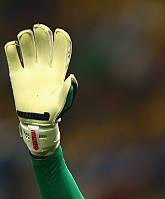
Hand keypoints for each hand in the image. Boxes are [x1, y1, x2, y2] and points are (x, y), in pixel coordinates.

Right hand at [4, 24, 76, 154]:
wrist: (36, 122)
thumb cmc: (52, 113)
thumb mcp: (62, 103)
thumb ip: (67, 91)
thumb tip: (71, 78)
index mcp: (57, 72)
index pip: (61, 50)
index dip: (62, 39)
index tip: (60, 33)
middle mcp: (44, 67)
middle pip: (43, 42)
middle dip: (42, 33)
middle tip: (39, 30)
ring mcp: (30, 69)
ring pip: (27, 44)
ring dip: (26, 37)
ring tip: (25, 40)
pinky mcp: (17, 73)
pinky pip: (11, 54)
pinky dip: (11, 47)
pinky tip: (14, 50)